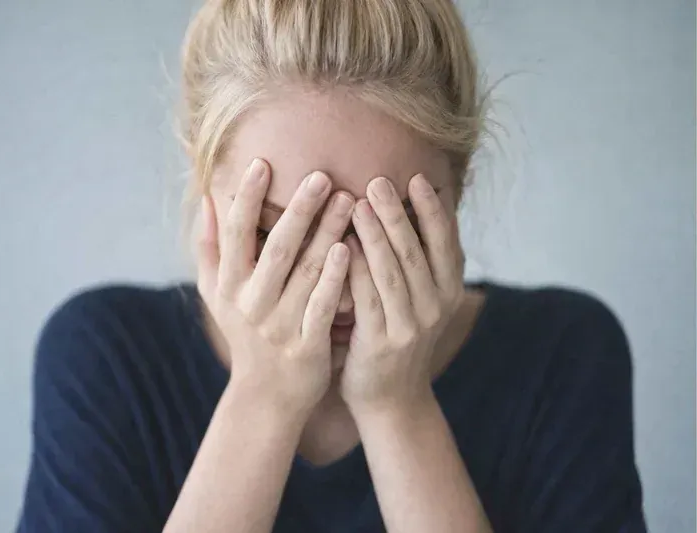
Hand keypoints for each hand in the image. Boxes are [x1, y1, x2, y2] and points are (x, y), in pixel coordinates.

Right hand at [198, 159, 354, 418]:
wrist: (266, 396)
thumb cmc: (244, 333)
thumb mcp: (216, 294)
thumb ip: (210, 247)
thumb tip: (207, 198)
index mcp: (227, 286)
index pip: (235, 234)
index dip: (245, 198)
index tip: (262, 163)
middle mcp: (250, 303)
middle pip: (276, 248)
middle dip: (298, 209)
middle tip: (321, 175)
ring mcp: (279, 325)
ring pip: (305, 272)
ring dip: (325, 233)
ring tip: (349, 200)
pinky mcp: (306, 345)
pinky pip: (322, 305)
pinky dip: (334, 278)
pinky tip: (348, 249)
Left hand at [340, 174, 463, 414]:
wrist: (391, 399)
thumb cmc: (399, 337)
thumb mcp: (420, 301)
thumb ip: (417, 263)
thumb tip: (406, 209)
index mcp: (449, 291)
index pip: (446, 242)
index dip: (434, 210)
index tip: (419, 177)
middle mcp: (435, 307)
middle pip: (416, 252)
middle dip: (398, 213)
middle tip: (379, 180)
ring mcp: (410, 327)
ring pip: (392, 272)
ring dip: (376, 235)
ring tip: (358, 203)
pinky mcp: (382, 343)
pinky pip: (367, 299)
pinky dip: (355, 271)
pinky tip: (341, 246)